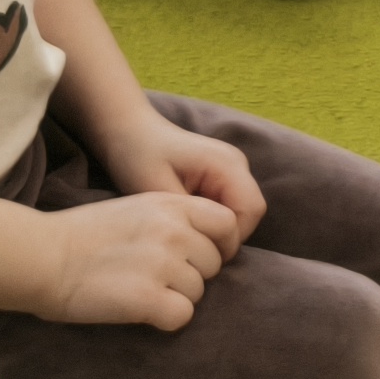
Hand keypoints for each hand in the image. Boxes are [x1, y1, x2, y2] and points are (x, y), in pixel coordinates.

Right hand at [35, 191, 238, 329]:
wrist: (42, 255)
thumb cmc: (81, 235)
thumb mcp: (136, 208)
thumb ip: (173, 219)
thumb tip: (204, 243)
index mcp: (171, 205)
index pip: (227, 223)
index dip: (218, 245)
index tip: (197, 258)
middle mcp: (174, 231)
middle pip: (214, 264)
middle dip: (192, 275)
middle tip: (156, 279)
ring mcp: (163, 263)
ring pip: (198, 293)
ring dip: (175, 298)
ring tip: (140, 292)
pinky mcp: (148, 297)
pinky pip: (181, 316)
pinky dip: (164, 320)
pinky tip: (139, 310)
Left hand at [87, 96, 267, 253]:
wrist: (128, 131)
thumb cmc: (138, 157)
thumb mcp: (158, 191)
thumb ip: (190, 216)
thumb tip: (207, 243)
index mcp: (227, 163)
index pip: (251, 210)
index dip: (230, 235)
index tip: (195, 246)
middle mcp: (238, 164)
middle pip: (251, 213)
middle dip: (225, 234)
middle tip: (190, 243)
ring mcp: (233, 169)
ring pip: (242, 213)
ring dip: (218, 228)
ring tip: (186, 230)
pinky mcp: (223, 177)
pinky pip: (231, 207)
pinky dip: (213, 220)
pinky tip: (188, 221)